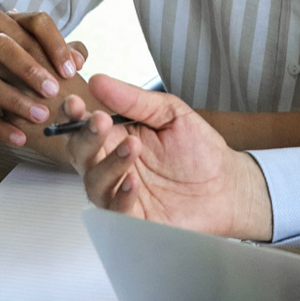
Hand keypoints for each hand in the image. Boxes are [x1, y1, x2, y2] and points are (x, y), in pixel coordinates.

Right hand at [0, 6, 85, 145]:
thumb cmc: (29, 68)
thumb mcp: (50, 57)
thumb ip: (69, 53)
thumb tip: (78, 59)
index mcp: (15, 25)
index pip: (36, 22)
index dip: (55, 44)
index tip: (72, 70)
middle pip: (0, 43)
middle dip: (28, 68)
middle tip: (52, 91)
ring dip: (12, 99)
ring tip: (41, 117)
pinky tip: (20, 137)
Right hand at [63, 74, 273, 241]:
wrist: (226, 184)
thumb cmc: (198, 149)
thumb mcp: (170, 114)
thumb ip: (135, 100)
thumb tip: (100, 81)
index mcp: (117, 136)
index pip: (83, 126)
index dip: (73, 116)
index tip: (75, 104)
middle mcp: (111, 165)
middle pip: (81, 154)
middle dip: (86, 137)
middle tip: (101, 122)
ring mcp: (119, 192)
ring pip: (95, 183)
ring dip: (109, 164)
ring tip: (132, 147)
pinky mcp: (133, 219)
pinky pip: (116, 211)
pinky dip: (121, 196)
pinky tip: (133, 181)